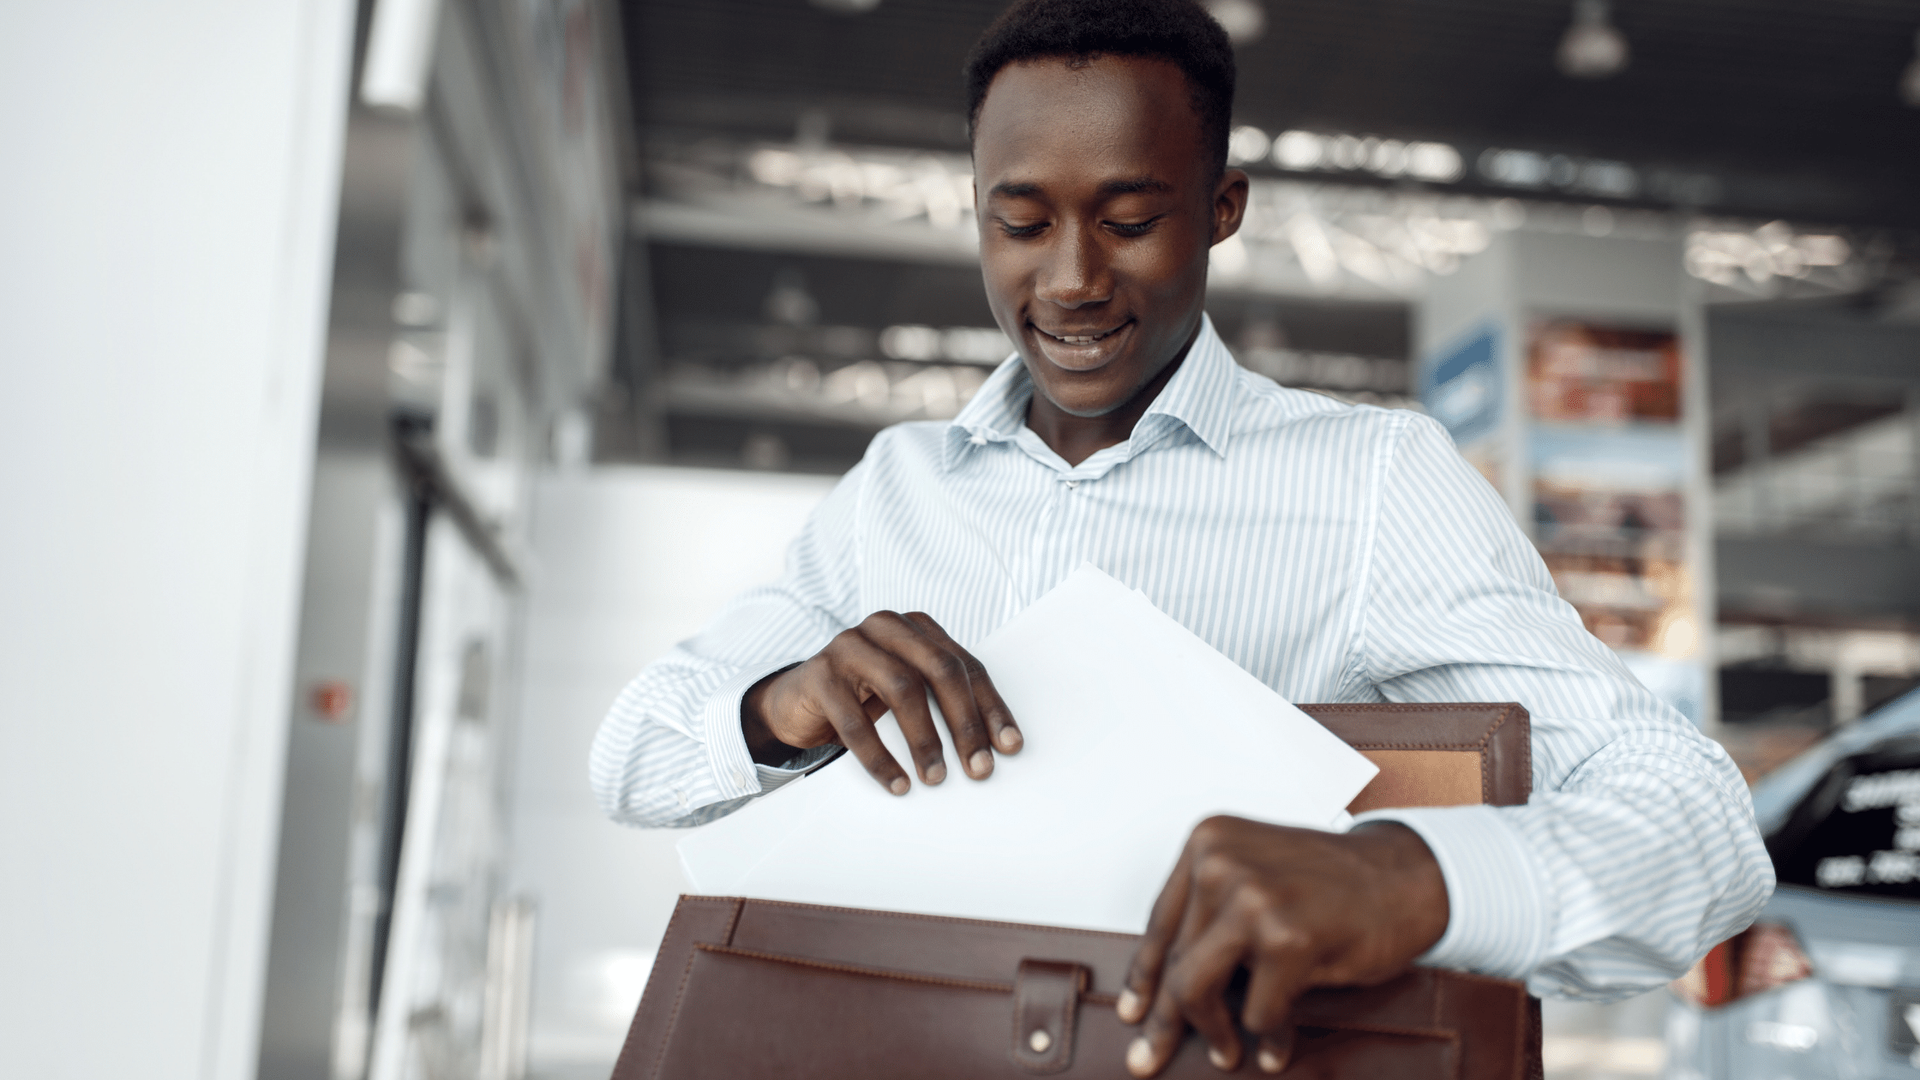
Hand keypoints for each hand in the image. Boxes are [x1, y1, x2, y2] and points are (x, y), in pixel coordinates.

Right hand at [741, 611, 1022, 793]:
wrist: (796, 701)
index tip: (1009, 746)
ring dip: (925, 739)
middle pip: (940, 670)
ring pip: (901, 688)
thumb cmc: (863, 697)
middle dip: (965, 723)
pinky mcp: (820, 673)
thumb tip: (992, 748)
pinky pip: (854, 720)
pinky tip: (896, 783)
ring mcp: (850, 645)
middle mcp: (886, 628)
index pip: (966, 666)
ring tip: (936, 777)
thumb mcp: (907, 692)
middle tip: (978, 768)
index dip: (990, 707)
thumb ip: (943, 702)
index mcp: (916, 628)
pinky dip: (879, 757)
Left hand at [1118, 817, 1448, 1075]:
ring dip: (1213, 1033)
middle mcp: (1221, 862)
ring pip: (1198, 989)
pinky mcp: (1288, 939)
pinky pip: (1257, 1011)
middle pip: (1175, 962)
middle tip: (1151, 1056)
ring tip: (1227, 1054)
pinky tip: (1278, 1048)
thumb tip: (1163, 988)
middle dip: (1166, 1020)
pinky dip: (1268, 1038)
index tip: (1133, 1011)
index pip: (1159, 922)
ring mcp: (1254, 898)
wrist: (1406, 877)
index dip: (1144, 976)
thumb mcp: (1258, 876)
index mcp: (1208, 841)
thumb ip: (1212, 914)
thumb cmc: (1333, 883)